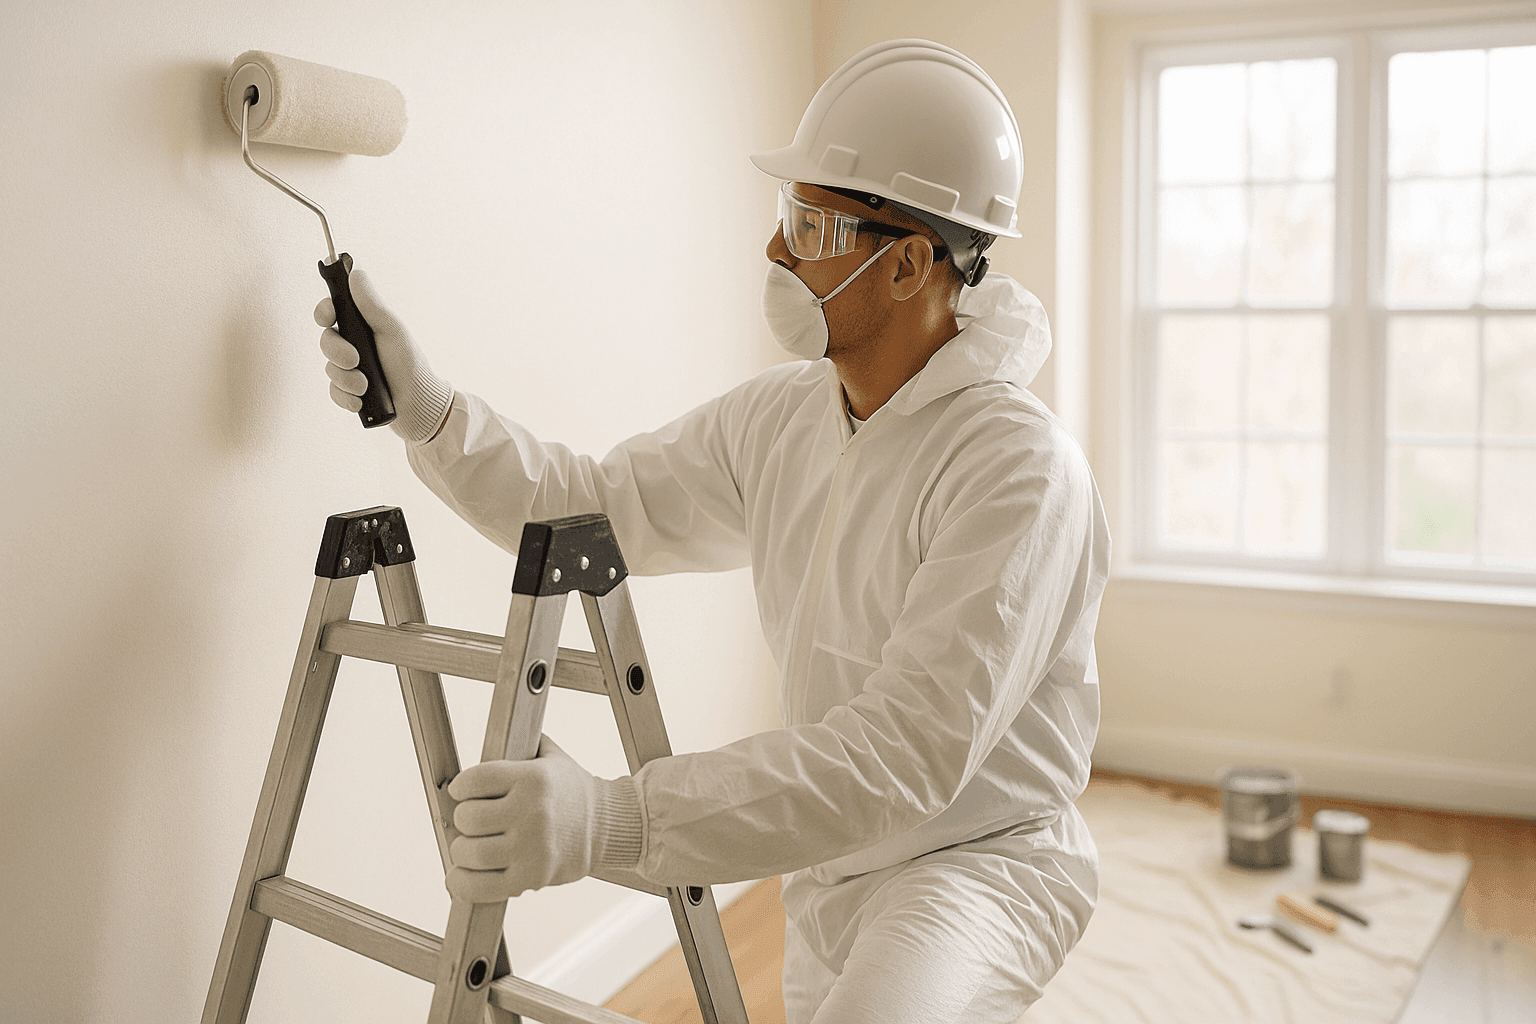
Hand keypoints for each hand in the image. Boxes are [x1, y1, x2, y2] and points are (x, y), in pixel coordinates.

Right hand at [315, 268, 453, 442]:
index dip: (324, 311)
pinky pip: (334, 392)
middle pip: (326, 341)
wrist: (419, 405)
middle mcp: (354, 345)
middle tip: (355, 360)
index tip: (327, 317)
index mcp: (363, 326)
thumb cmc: (409, 364)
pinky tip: (360, 402)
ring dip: (346, 379)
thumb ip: (372, 305)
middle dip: (337, 352)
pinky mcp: (349, 392)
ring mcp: (350, 369)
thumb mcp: (392, 331)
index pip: (332, 311)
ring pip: (330, 369)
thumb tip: (356, 273)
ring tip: (366, 386)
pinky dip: (346, 397)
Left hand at [446, 736, 642, 901]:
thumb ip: (522, 743)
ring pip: (470, 852)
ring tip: (472, 846)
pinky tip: (459, 875)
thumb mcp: (552, 757)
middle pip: (467, 818)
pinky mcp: (532, 878)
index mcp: (533, 778)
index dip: (461, 787)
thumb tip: (491, 735)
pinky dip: (463, 883)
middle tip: (473, 821)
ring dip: (463, 850)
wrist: (609, 827)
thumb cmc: (574, 792)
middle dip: (464, 819)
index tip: (462, 792)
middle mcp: (532, 812)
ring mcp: (532, 848)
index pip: (474, 781)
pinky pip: (481, 886)